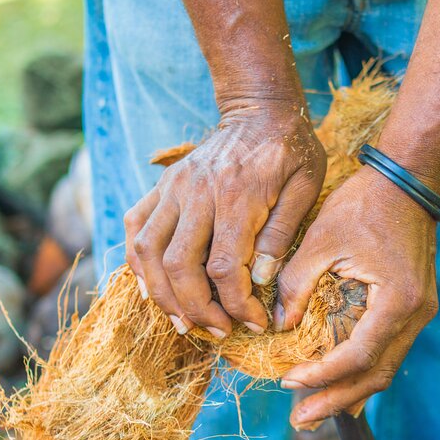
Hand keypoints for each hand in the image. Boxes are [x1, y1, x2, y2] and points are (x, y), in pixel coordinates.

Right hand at [124, 101, 325, 337]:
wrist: (260, 108)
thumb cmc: (291, 149)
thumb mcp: (305, 186)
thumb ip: (281, 233)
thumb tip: (260, 278)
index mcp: (236, 197)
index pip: (224, 268)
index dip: (237, 305)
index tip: (253, 323)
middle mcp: (197, 194)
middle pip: (178, 267)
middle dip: (197, 310)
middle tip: (218, 330)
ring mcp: (174, 188)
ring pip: (147, 252)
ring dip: (161, 294)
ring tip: (183, 319)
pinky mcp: (164, 185)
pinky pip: (134, 226)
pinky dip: (136, 261)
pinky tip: (151, 285)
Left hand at [276, 166, 438, 429]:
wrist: (406, 180)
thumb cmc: (364, 204)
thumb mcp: (321, 241)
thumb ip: (297, 285)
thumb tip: (277, 325)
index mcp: (397, 300)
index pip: (357, 356)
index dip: (321, 374)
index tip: (288, 380)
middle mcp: (415, 314)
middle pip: (376, 374)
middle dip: (336, 399)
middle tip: (301, 420)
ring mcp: (419, 311)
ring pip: (385, 366)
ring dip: (350, 389)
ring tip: (317, 409)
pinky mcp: (413, 305)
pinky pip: (388, 348)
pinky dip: (363, 368)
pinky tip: (341, 380)